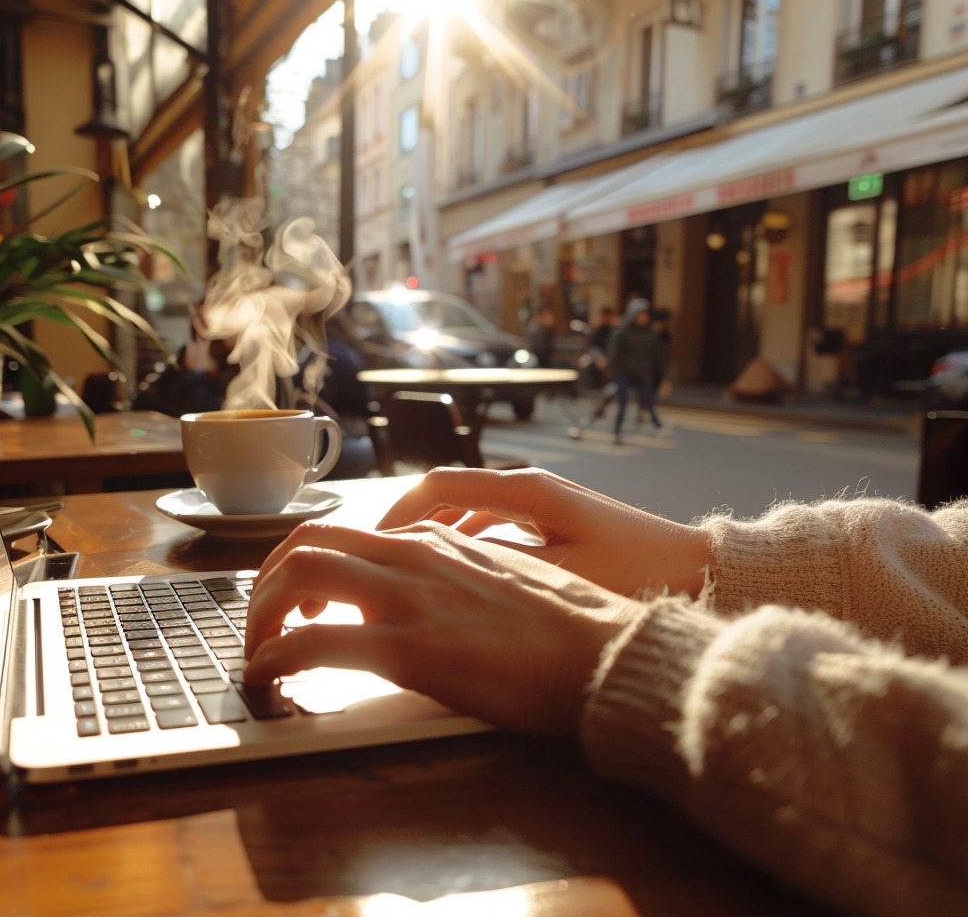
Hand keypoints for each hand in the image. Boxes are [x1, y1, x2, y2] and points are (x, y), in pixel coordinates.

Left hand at [243, 520, 638, 736]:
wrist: (608, 654)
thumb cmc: (570, 628)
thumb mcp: (504, 582)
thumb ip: (454, 577)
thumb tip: (423, 600)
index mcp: (437, 538)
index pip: (345, 533)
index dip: (307, 567)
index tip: (300, 603)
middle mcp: (414, 552)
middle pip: (307, 542)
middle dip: (269, 581)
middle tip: (262, 622)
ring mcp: (408, 595)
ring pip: (298, 576)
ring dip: (261, 613)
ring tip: (257, 650)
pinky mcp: (408, 647)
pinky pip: (312, 644)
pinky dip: (274, 657)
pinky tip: (267, 679)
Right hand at [378, 468, 712, 599]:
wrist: (697, 571)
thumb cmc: (638, 574)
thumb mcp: (560, 577)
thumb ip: (495, 569)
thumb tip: (437, 571)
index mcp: (525, 491)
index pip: (437, 485)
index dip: (394, 511)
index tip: (366, 541)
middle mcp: (528, 487)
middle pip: (444, 494)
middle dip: (403, 525)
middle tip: (372, 559)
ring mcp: (539, 502)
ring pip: (465, 509)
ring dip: (430, 535)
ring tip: (401, 569)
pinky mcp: (551, 520)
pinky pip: (488, 523)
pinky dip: (460, 542)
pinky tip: (450, 573)